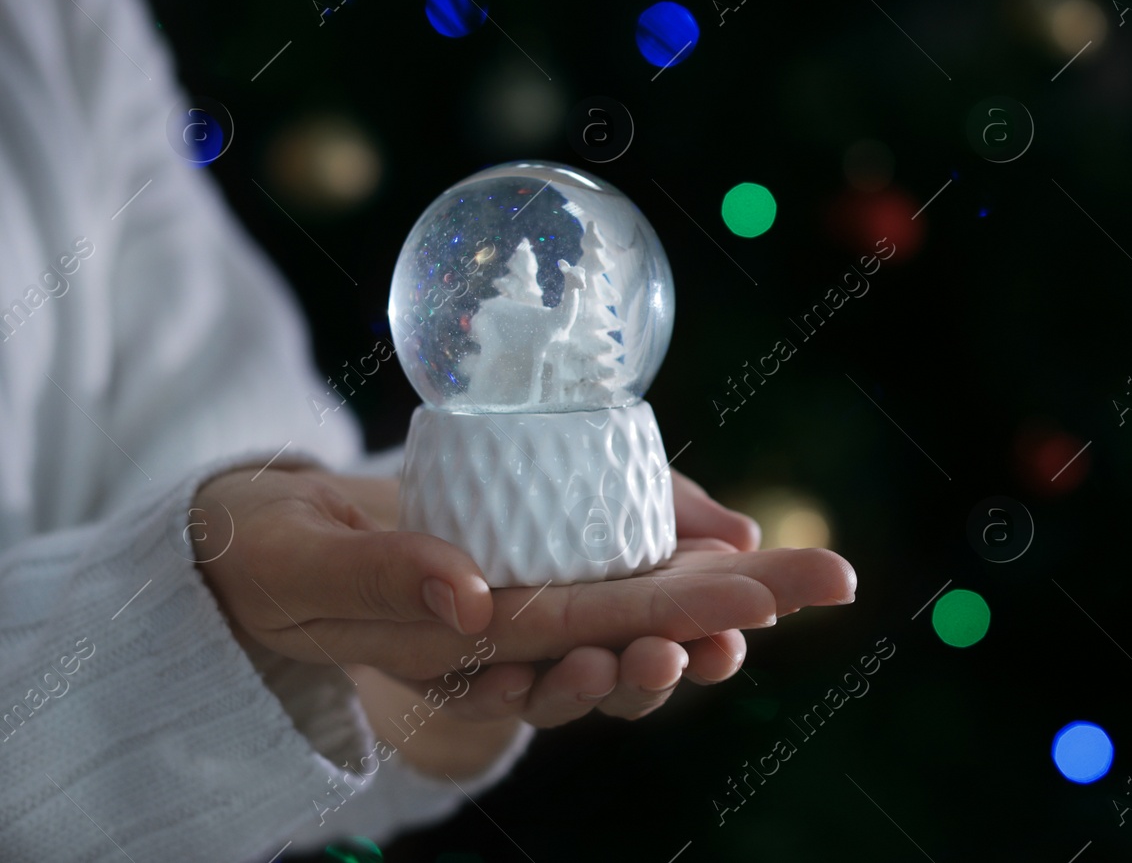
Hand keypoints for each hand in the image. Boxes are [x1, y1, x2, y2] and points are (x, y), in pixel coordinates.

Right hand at [192, 466, 853, 765]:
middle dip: (735, 607)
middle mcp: (511, 639)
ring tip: (780, 575)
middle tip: (828, 577)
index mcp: (468, 647)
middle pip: (638, 631)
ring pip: (628, 616)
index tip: (758, 605)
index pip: (591, 634)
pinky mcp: (513, 576)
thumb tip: (473, 599)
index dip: (679, 619)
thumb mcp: (303, 565)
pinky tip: (718, 536)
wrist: (251, 557)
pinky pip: (598, 574)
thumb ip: (379, 577)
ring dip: (708, 598)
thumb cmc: (267, 561)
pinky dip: (660, 552)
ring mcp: (518, 611)